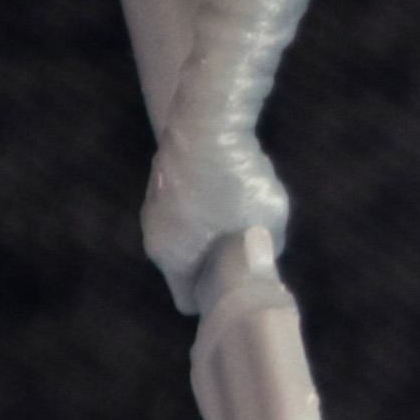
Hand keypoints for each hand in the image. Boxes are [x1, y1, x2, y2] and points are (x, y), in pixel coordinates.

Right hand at [142, 119, 286, 315]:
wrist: (208, 118)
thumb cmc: (236, 179)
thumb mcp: (267, 224)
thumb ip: (264, 254)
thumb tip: (264, 262)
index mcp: (172, 258)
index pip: (188, 302)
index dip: (216, 302)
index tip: (240, 289)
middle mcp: (155, 237)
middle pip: (187, 269)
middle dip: (216, 264)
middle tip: (247, 247)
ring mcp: (153, 206)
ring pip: (187, 235)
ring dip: (211, 231)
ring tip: (240, 208)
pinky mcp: (160, 180)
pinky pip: (186, 208)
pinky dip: (205, 204)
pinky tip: (227, 184)